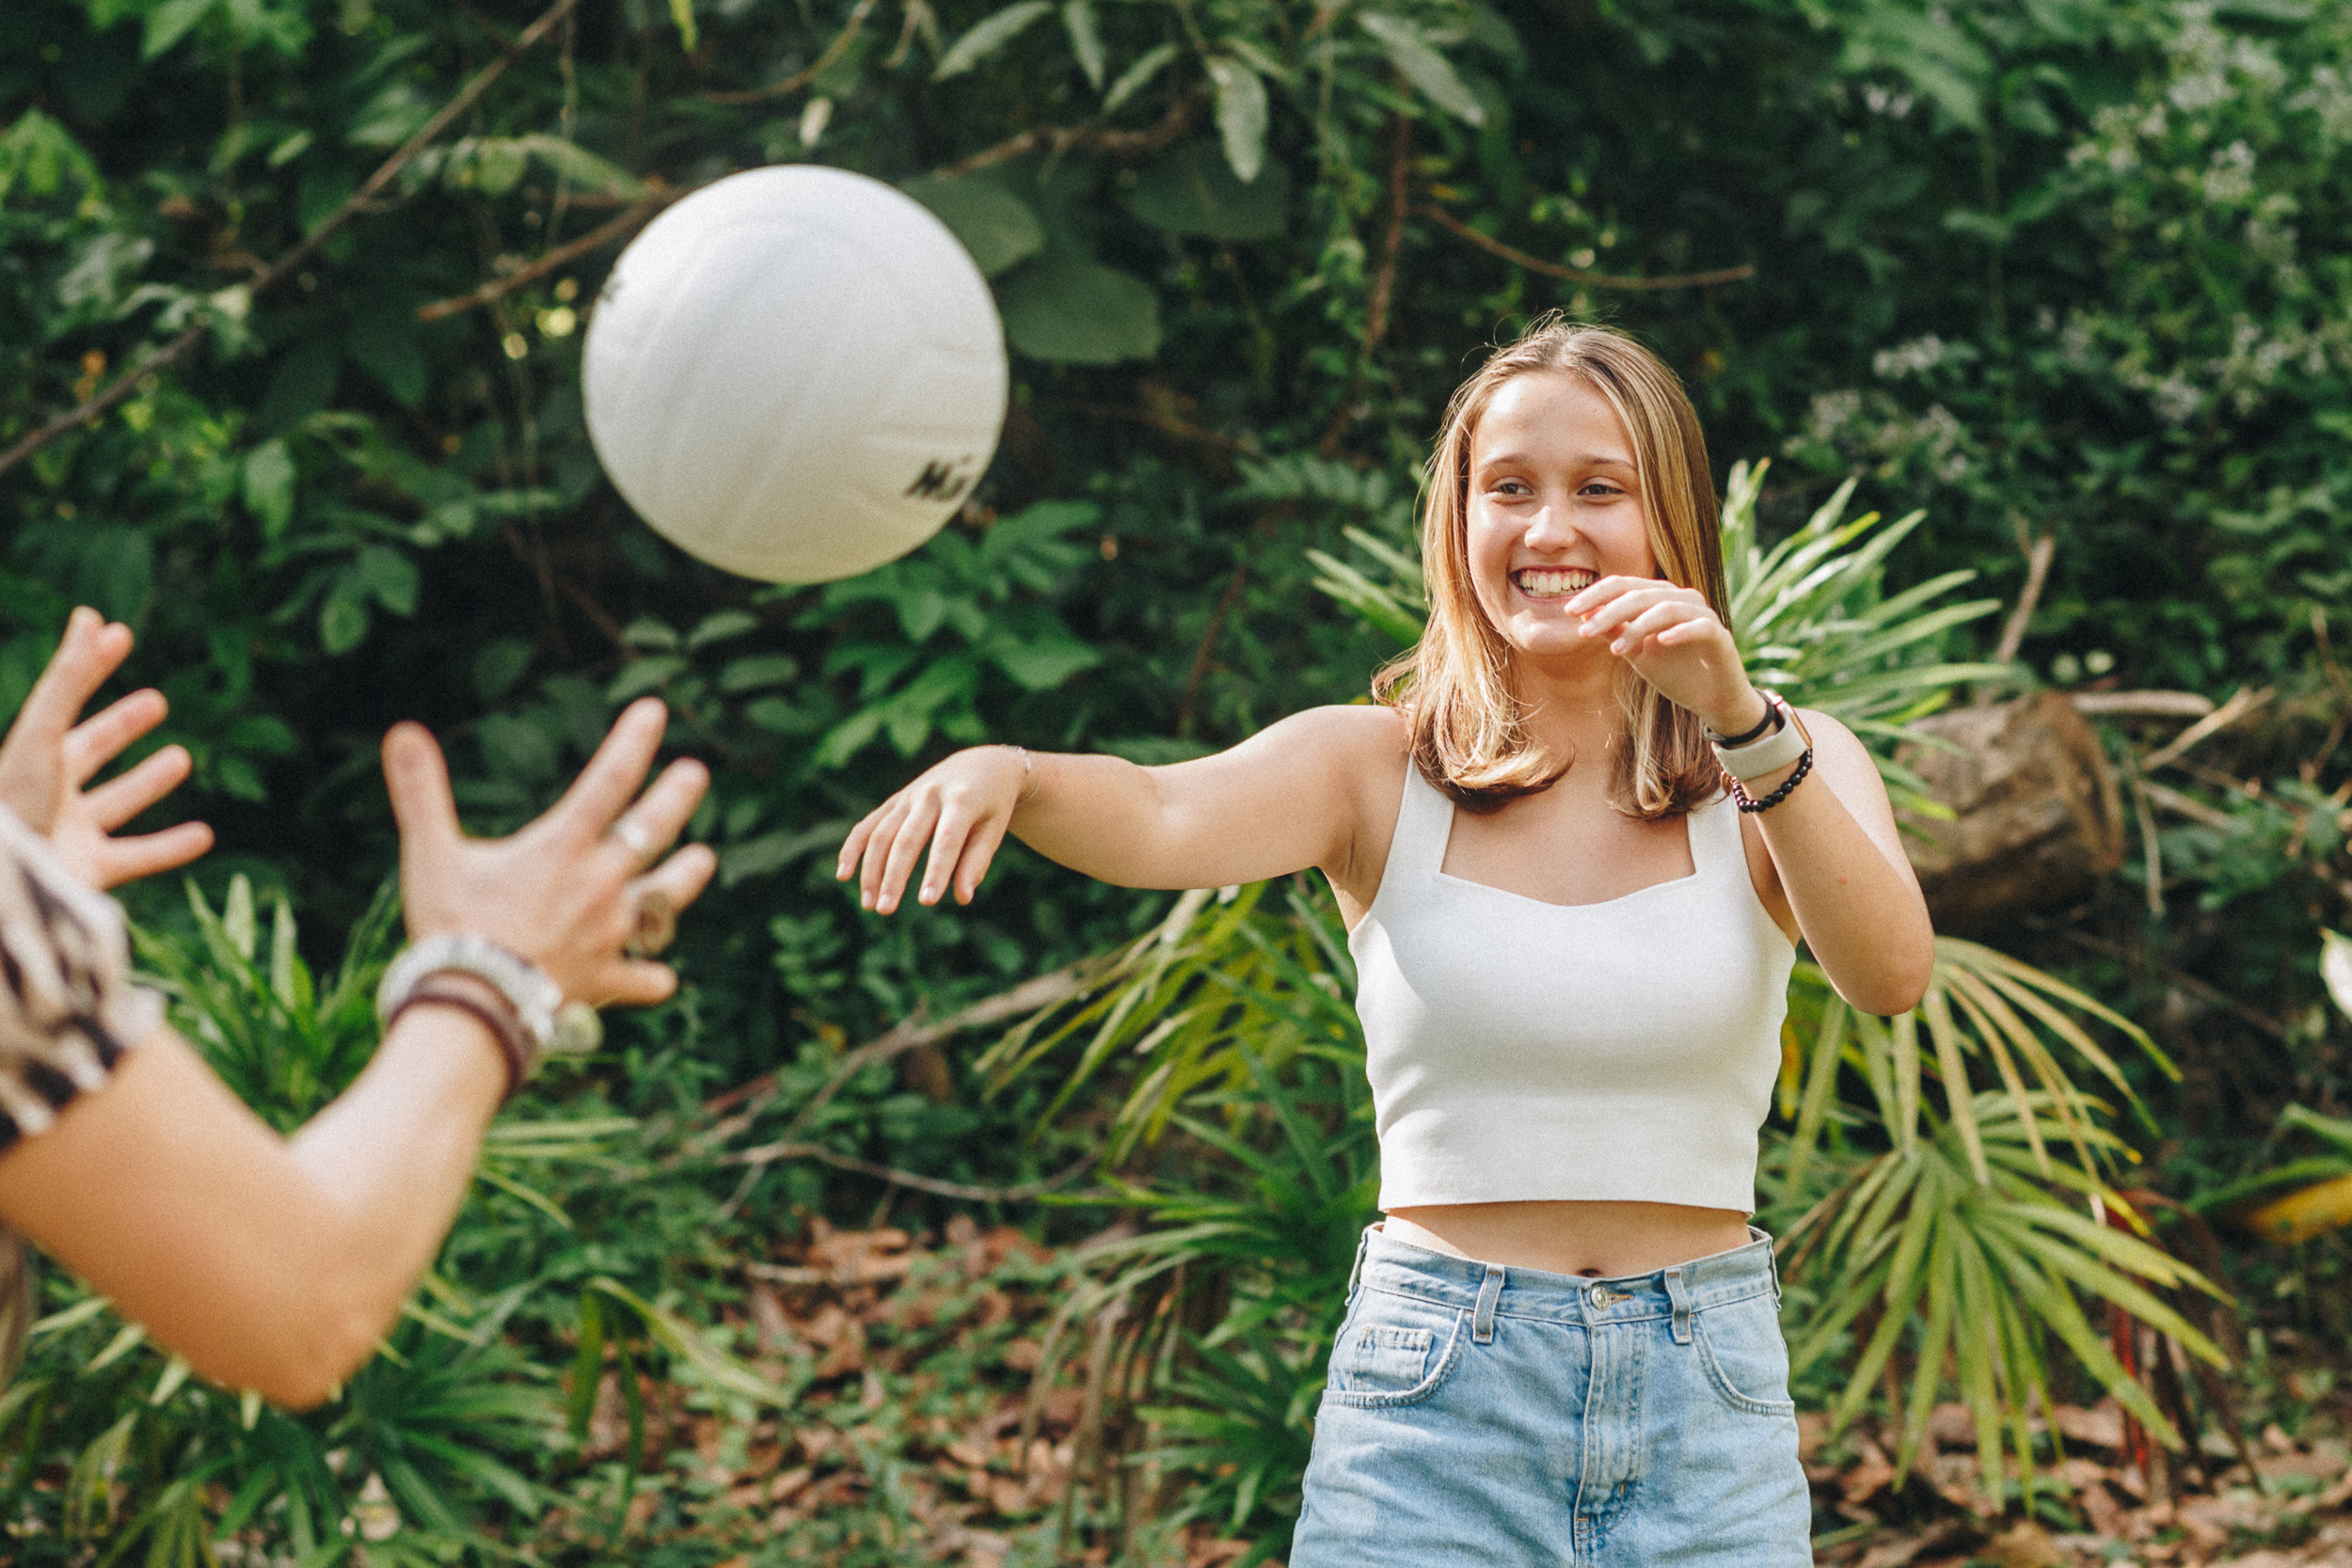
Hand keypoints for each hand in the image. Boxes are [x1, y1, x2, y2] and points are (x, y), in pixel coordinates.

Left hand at [0, 606, 213, 888]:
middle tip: (154, 702)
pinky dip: (171, 848)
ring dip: (148, 782)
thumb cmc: (13, 803)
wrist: (3, 883)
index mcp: (32, 754)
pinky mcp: (89, 872)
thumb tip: (91, 616)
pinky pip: (137, 858)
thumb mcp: (41, 735)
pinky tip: (204, 836)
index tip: (118, 633)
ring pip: (115, 803)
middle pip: (89, 751)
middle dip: (120, 725)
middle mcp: (49, 792)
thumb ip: (67, 680)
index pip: (64, 698)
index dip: (91, 665)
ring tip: (182, 759)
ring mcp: (70, 832)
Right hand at [382, 697, 715, 1006]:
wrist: (473, 1007)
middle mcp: (598, 885)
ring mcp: (608, 935)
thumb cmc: (451, 927)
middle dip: (676, 797)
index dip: (634, 742)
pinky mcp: (605, 979)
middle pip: (651, 831)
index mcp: (562, 848)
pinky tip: (661, 979)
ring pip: (664, 901)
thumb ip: (420, 792)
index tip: (656, 710)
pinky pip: (641, 979)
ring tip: (704, 859)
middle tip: (696, 772)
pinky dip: (651, 978)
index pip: (609, 781)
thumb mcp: (430, 854)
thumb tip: (402, 733)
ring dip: (684, 878)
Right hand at [836, 745, 1028, 913]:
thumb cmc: (993, 805)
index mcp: (962, 800)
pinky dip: (853, 848)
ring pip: (882, 834)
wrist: (981, 765)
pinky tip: (843, 874)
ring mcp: (909, 795)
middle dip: (894, 877)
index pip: (946, 841)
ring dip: (871, 870)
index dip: (936, 871)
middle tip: (885, 911)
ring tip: (869, 905)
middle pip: (906, 839)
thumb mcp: (994, 829)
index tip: (926, 902)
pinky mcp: (895, 800)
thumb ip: (977, 862)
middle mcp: (930, 794)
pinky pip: (868, 824)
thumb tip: (962, 898)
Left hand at [1566, 576, 1764, 734]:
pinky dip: (1679, 632)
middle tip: (1584, 632)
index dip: (1595, 595)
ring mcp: (1702, 614)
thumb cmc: (1674, 671)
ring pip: (1665, 608)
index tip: (1568, 612)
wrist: (1711, 699)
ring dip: (1637, 627)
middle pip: (1640, 594)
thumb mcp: (1636, 653)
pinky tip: (1659, 642)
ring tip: (1615, 650)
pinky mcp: (1719, 634)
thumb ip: (1615, 632)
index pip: (1623, 586)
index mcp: (1659, 597)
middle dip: (1609, 611)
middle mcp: (1681, 598)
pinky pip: (1699, 626)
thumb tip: (1584, 615)